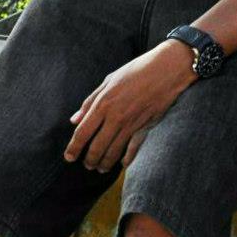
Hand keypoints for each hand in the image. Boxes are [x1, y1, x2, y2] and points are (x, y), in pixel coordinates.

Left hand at [64, 41, 195, 172]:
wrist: (168, 68)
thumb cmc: (138, 69)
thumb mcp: (110, 79)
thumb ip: (91, 100)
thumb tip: (74, 120)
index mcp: (104, 103)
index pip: (82, 132)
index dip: (73, 148)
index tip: (68, 157)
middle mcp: (116, 116)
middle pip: (96, 147)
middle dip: (89, 160)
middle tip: (87, 165)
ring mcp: (132, 123)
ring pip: (113, 152)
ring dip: (105, 163)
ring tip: (101, 168)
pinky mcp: (146, 126)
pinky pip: (134, 149)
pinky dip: (127, 159)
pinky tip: (122, 164)